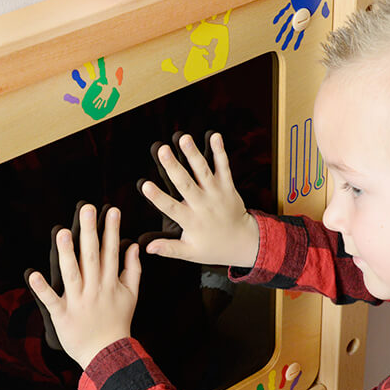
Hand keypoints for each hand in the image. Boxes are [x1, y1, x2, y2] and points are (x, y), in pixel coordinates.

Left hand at [26, 205, 140, 369]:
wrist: (108, 354)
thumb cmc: (118, 322)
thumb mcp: (132, 295)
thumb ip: (133, 269)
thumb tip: (134, 246)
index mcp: (110, 283)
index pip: (111, 252)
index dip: (111, 230)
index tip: (111, 210)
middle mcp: (94, 289)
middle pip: (91, 257)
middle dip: (89, 232)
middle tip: (86, 209)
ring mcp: (78, 301)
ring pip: (72, 273)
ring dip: (67, 253)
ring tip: (62, 232)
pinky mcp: (62, 315)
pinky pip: (51, 299)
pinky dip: (41, 288)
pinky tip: (32, 274)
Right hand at [139, 131, 258, 267]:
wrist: (244, 242)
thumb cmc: (213, 247)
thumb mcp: (190, 252)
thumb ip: (169, 248)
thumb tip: (146, 248)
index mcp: (192, 221)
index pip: (171, 208)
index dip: (158, 197)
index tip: (145, 185)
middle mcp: (204, 205)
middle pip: (186, 184)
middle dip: (173, 167)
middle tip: (162, 150)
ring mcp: (217, 194)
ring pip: (204, 172)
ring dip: (193, 154)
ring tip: (184, 138)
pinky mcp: (228, 186)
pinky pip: (224, 167)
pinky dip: (220, 152)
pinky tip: (214, 136)